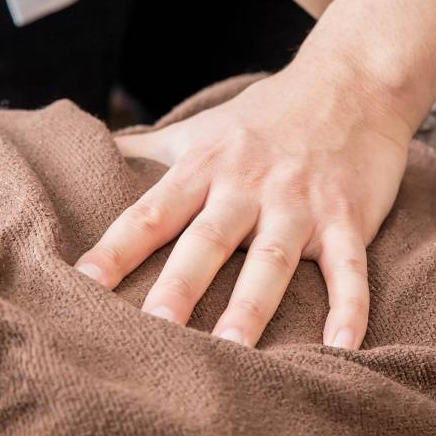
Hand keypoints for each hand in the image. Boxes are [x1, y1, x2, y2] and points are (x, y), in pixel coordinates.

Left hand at [76, 55, 413, 348]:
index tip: (81, 284)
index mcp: (207, 167)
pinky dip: (349, 309)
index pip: (152, 211)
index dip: (116, 247)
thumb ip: (147, 150)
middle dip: (181, 283)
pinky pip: (348, 269)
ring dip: (252, 308)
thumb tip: (86, 154)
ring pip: (271, 261)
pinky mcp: (348, 217)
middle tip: (154, 329)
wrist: (353, 81)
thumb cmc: (268, 114)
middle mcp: (250, 185)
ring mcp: (301, 203)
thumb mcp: (202, 128)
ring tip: (232, 354)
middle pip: (208, 239)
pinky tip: (341, 350)